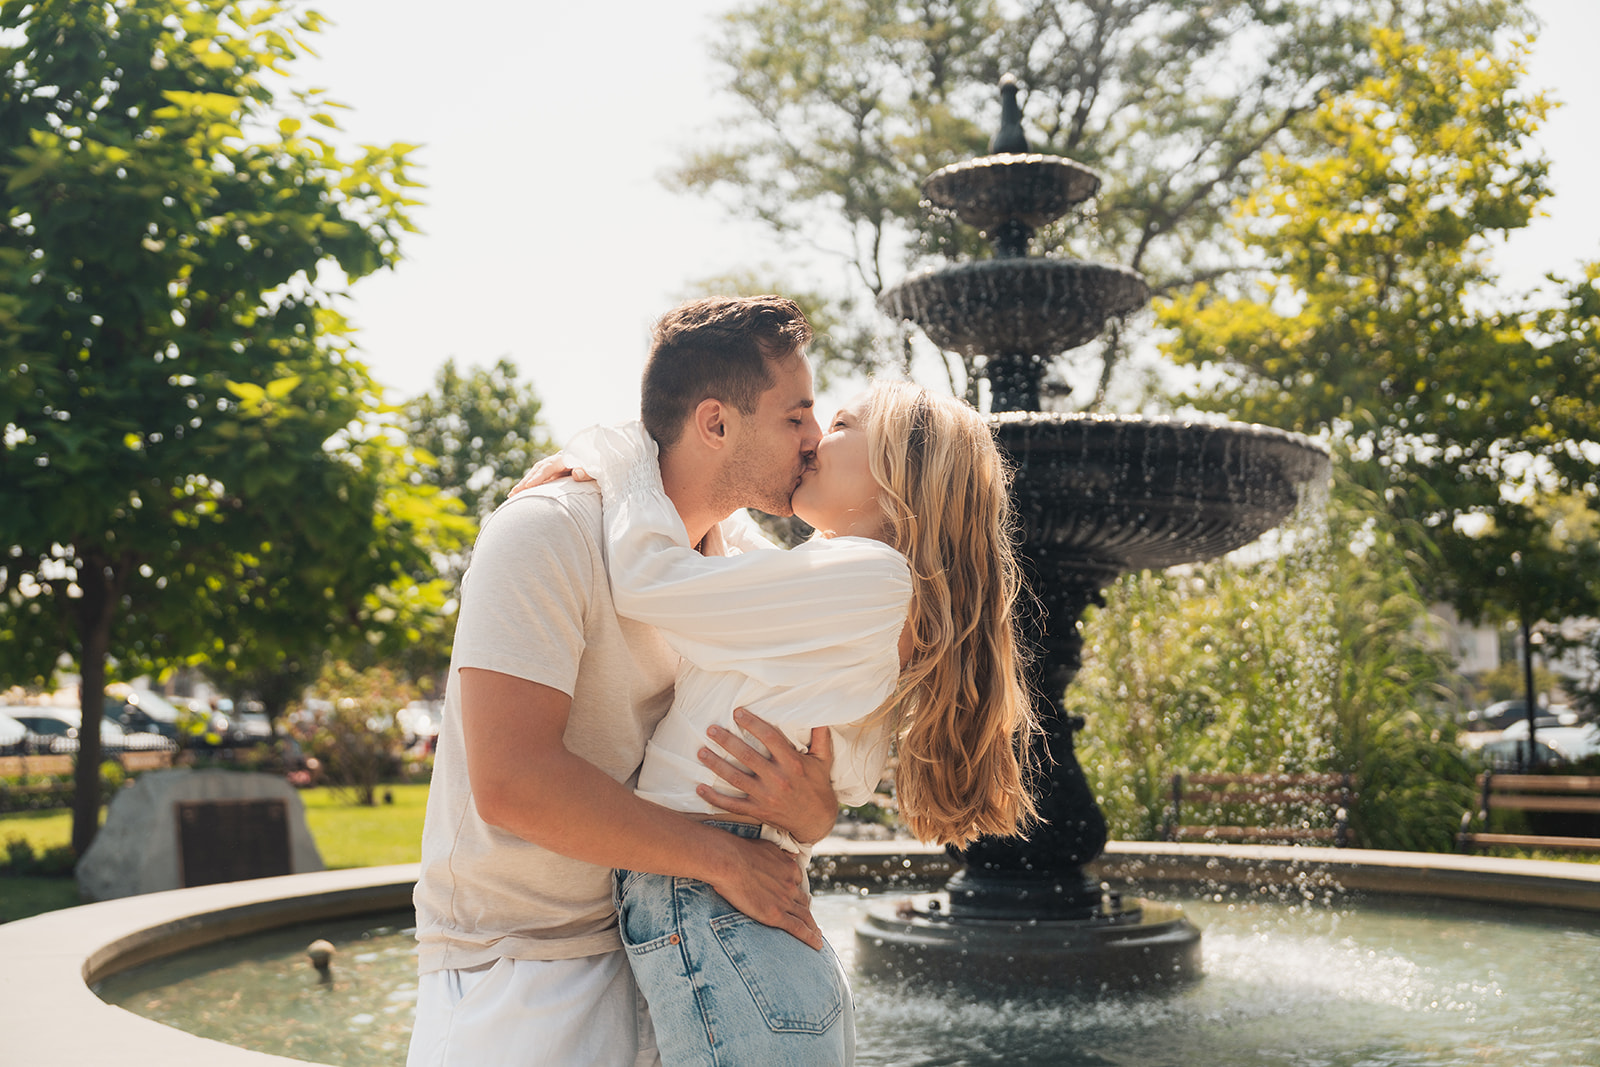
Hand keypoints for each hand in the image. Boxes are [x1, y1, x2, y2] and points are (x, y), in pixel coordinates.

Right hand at [509, 454, 593, 496]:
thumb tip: (576, 473)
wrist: (601, 459)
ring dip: (525, 483)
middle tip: (513, 494)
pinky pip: (541, 477)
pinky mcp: (557, 471)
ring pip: (537, 472)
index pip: (548, 467)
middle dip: (525, 482)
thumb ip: (588, 471)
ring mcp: (557, 464)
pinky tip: (522, 493)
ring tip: (512, 495)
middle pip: (538, 469)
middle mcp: (559, 459)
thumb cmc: (600, 467)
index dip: (538, 477)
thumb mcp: (598, 470)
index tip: (527, 487)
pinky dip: (532, 484)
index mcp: (567, 458)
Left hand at [697, 708, 838, 845]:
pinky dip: (714, 798)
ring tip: (701, 752)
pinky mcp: (758, 810)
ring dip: (716, 765)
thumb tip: (820, 713)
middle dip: (727, 741)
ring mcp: (766, 796)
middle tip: (711, 729)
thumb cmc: (818, 786)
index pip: (769, 737)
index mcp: (792, 763)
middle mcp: (778, 778)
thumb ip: (820, 736)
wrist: (817, 820)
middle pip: (747, 755)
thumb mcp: (823, 760)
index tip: (737, 713)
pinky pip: (732, 804)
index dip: (752, 723)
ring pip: (736, 778)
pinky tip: (700, 788)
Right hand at [706, 832, 822, 950]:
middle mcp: (791, 885)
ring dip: (813, 928)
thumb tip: (793, 856)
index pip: (797, 884)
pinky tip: (816, 945)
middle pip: (803, 903)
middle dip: (808, 913)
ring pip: (805, 917)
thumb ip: (781, 854)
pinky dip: (809, 937)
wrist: (729, 862)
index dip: (798, 894)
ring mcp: (785, 901)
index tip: (798, 902)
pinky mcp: (775, 915)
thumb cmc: (741, 852)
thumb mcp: (768, 847)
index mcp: (790, 869)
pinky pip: (798, 928)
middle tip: (813, 924)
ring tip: (817, 937)